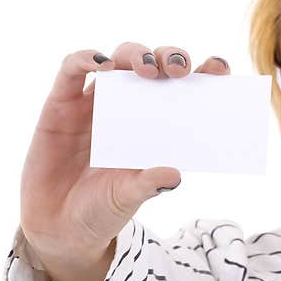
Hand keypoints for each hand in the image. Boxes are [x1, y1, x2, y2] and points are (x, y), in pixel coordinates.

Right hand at [20, 42, 230, 261]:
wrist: (59, 226)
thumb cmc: (103, 207)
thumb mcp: (129, 197)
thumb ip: (149, 184)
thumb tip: (175, 175)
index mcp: (155, 124)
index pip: (184, 88)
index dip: (204, 73)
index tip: (220, 69)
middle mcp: (129, 106)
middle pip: (154, 64)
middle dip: (170, 58)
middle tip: (178, 70)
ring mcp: (96, 102)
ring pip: (119, 59)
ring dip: (136, 54)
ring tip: (145, 68)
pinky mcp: (61, 103)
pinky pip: (71, 70)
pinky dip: (85, 58)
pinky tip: (100, 63)